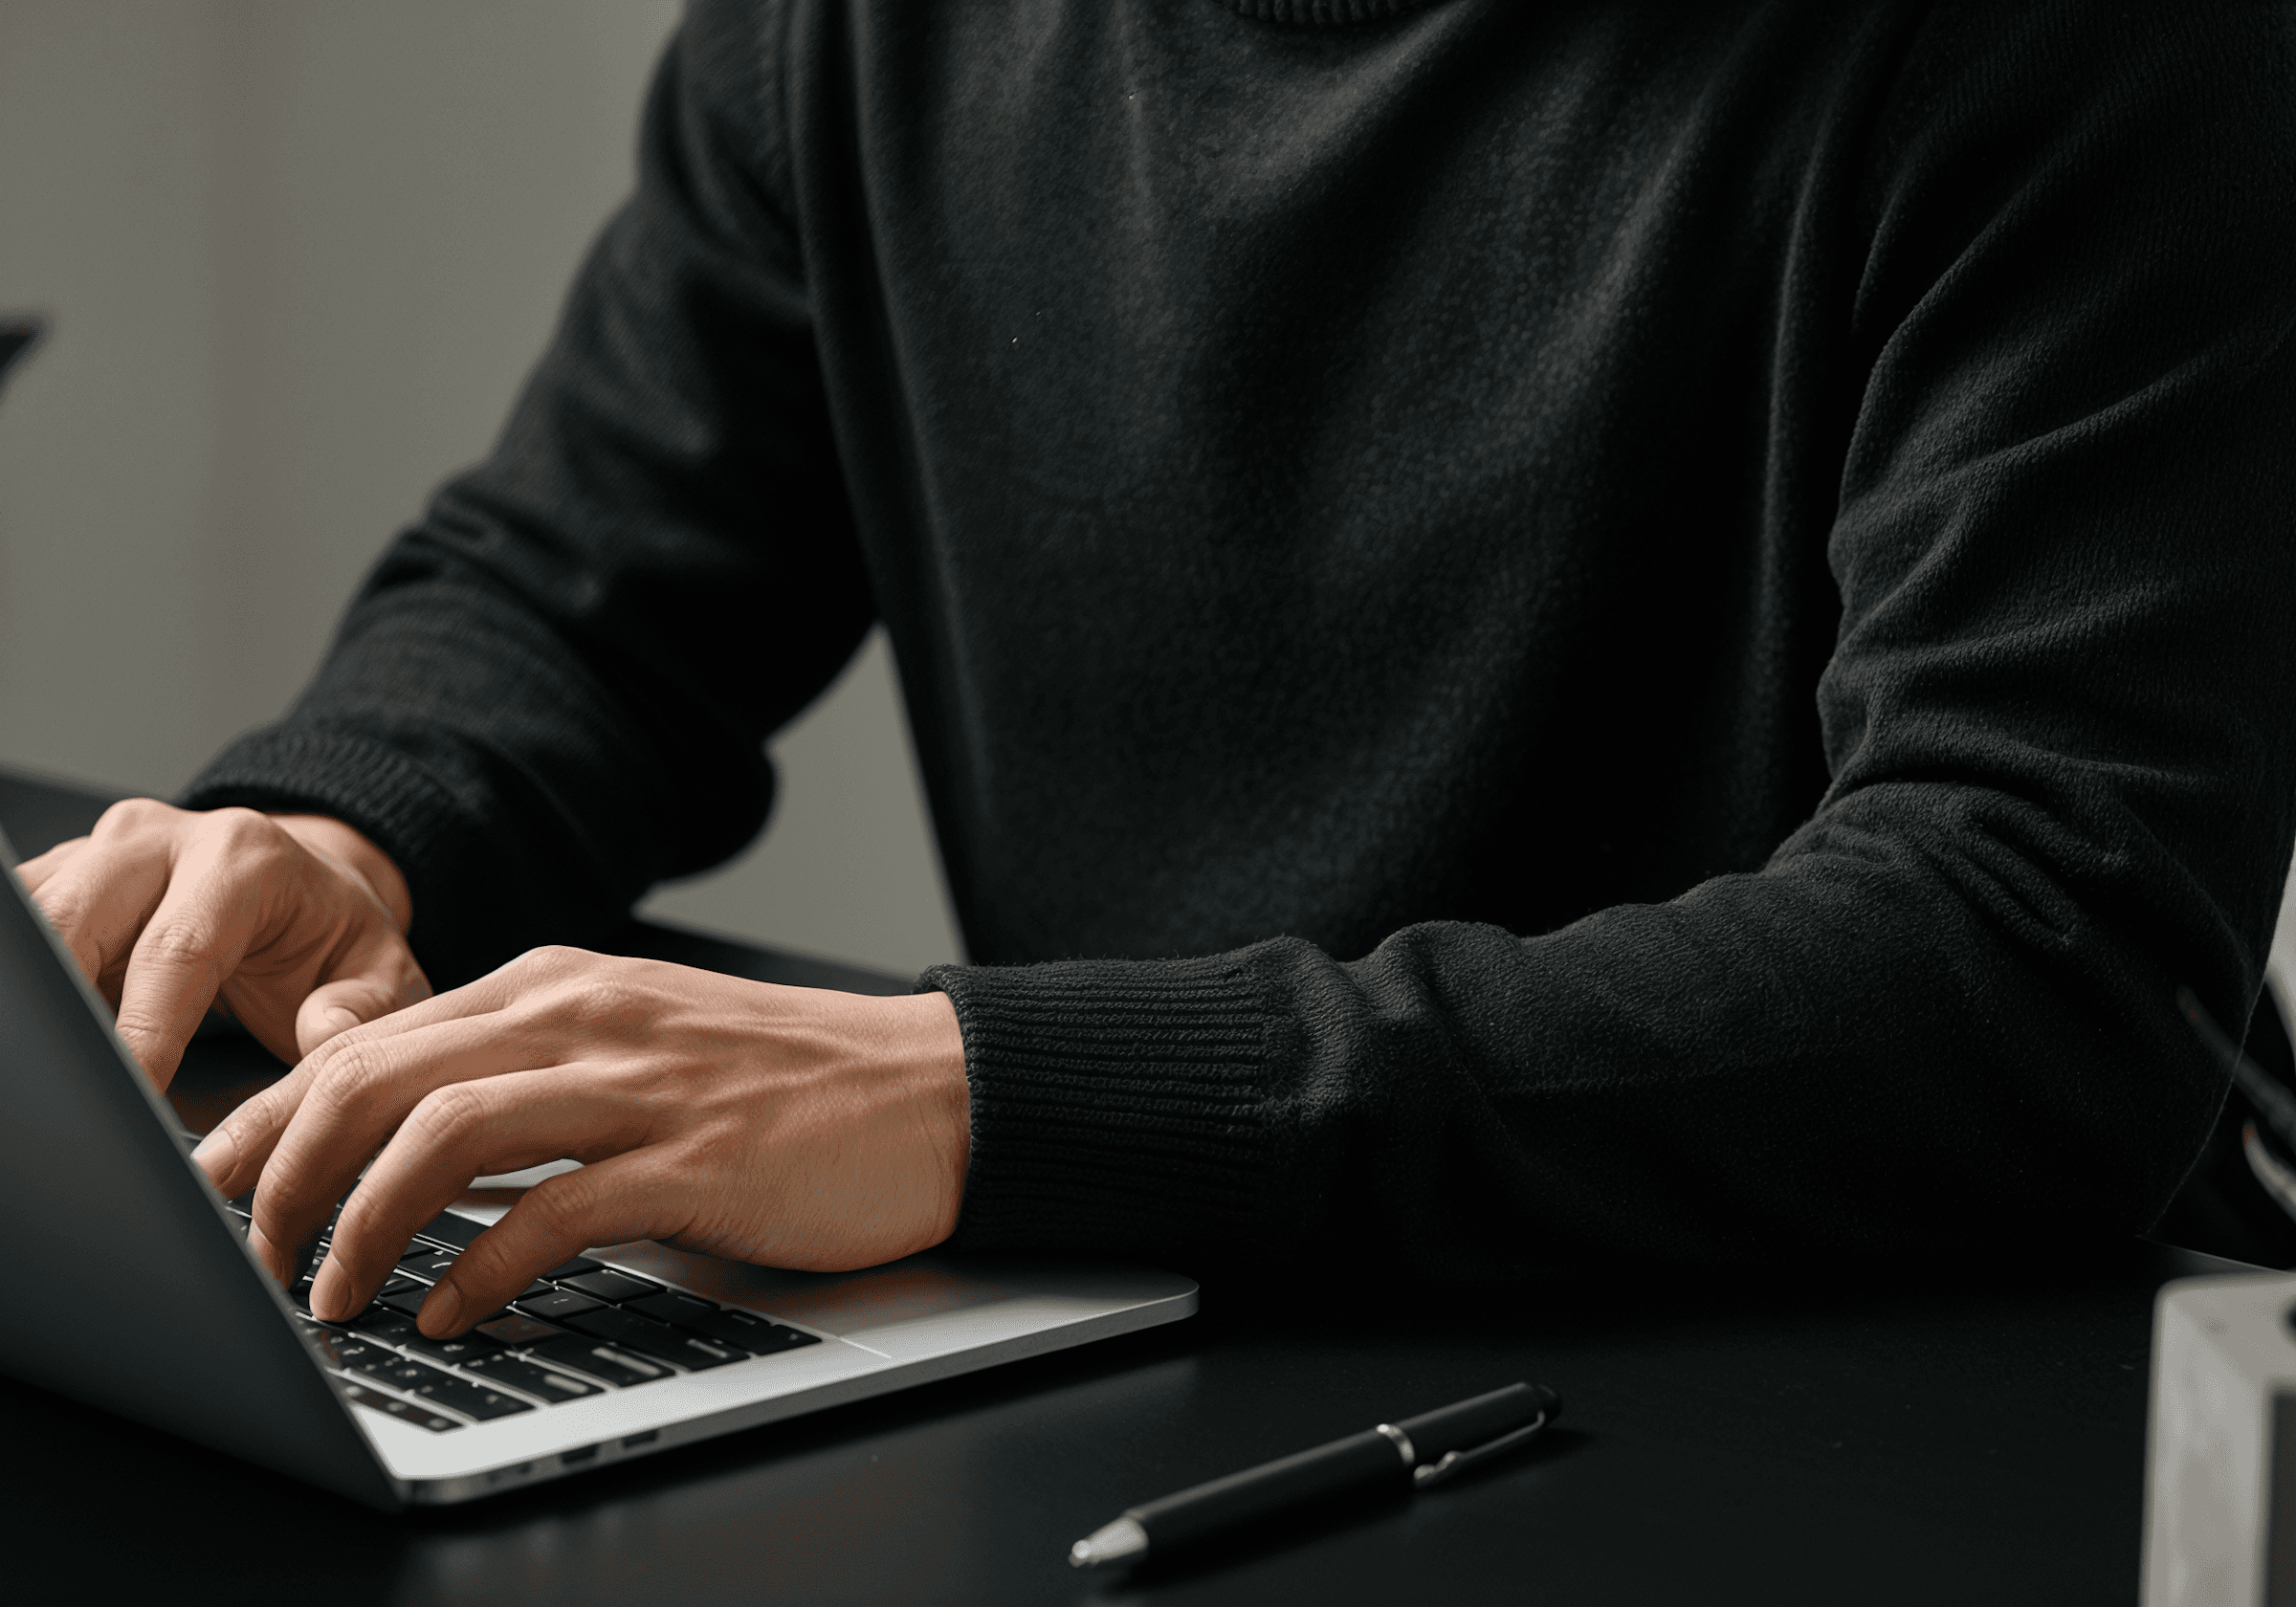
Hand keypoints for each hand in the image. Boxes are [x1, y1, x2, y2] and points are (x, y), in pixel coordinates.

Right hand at [16, 800, 426, 1087]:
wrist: (307, 886)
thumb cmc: (334, 934)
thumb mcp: (382, 971)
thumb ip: (363, 1008)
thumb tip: (322, 1033)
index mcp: (244, 856)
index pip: (175, 950)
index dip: (145, 1031)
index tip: (134, 1094)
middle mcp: (162, 839)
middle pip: (75, 920)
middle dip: (63, 1004)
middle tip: (71, 1084)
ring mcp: (102, 852)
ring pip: (35, 916)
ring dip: (38, 992)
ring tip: (52, 1061)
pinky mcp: (65, 875)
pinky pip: (24, 926)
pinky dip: (31, 981)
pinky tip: (44, 1035)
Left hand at [189, 946, 971, 1333]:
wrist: (933, 1089)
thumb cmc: (782, 1081)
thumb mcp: (632, 1043)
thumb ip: (520, 1069)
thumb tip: (394, 1136)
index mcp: (558, 983)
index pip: (368, 1037)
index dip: (266, 1115)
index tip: (212, 1185)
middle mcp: (586, 1016)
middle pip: (378, 1075)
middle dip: (281, 1174)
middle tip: (248, 1255)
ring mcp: (644, 1083)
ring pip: (443, 1132)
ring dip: (360, 1223)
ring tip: (329, 1294)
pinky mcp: (699, 1159)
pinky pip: (555, 1212)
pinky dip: (481, 1269)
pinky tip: (454, 1310)